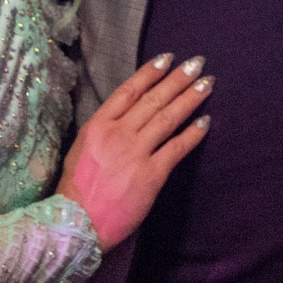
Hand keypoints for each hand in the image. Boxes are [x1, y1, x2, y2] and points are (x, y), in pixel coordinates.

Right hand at [55, 54, 212, 250]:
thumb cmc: (76, 190)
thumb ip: (102, 130)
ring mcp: (135, 153)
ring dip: (190, 98)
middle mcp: (117, 134)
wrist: (76, 224)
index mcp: (97, 125)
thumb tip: (126, 115)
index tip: (168, 58)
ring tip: (207, 84)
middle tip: (197, 63)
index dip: (150, 73)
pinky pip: (177, 148)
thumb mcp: (81, 149)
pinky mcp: (151, 174)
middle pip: (153, 100)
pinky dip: (193, 133)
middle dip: (178, 79)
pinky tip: (205, 121)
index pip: (128, 91)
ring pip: (167, 118)